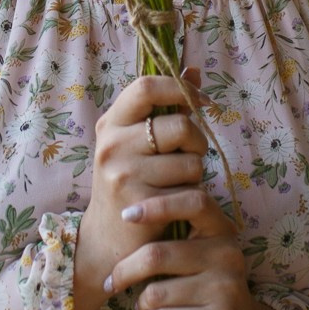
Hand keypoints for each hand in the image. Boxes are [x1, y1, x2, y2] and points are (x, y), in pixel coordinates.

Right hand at [71, 70, 208, 309]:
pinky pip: (189, 187)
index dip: (181, 89)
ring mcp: (123, 173)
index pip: (147, 86)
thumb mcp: (137, 142)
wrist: (107, 239)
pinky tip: (174, 201)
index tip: (202, 102)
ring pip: (191, 159)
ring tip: (176, 183)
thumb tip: (193, 70)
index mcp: (111, 123)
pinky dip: (190, 193)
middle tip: (189, 156)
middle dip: (197, 141)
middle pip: (180, 125)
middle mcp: (112, 144)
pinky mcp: (140, 201)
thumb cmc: (129, 184)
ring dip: (195, 173)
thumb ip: (165, 106)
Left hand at [103, 189, 308, 309]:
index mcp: (221, 231)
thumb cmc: (206, 287)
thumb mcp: (199, 254)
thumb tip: (124, 213)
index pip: (194, 202)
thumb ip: (175, 233)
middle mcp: (228, 255)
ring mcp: (226, 288)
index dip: (157, 205)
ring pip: (156, 292)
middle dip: (125, 270)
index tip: (126, 215)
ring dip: (143, 302)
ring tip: (149, 305)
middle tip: (112, 281)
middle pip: (157, 254)